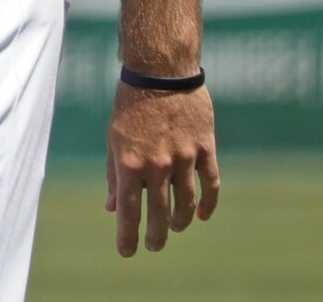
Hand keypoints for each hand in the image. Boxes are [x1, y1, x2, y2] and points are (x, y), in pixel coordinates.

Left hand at [104, 81, 219, 256]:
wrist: (161, 70)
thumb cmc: (130, 104)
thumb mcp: (113, 138)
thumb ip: (113, 174)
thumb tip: (112, 207)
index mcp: (129, 163)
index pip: (128, 212)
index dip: (127, 237)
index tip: (127, 252)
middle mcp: (157, 165)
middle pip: (159, 215)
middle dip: (156, 236)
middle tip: (154, 244)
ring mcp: (183, 157)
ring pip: (186, 204)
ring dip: (180, 222)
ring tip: (175, 227)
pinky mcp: (204, 148)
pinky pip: (210, 184)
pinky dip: (208, 204)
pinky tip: (202, 215)